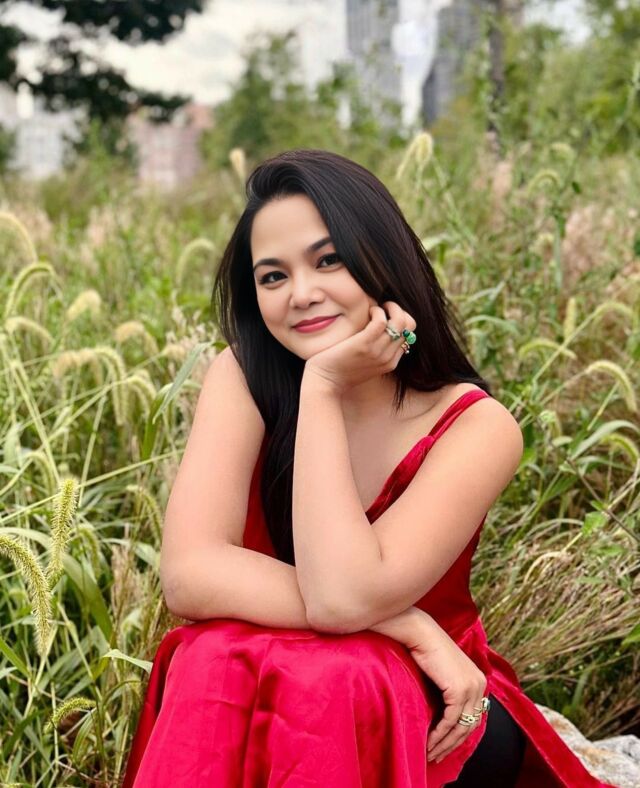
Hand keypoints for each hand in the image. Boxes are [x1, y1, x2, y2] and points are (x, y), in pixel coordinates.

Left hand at [303, 301, 416, 395]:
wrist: (324, 382)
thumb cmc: (339, 371)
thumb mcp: (364, 364)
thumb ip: (376, 352)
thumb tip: (381, 330)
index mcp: (390, 363)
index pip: (409, 335)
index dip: (400, 321)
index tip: (387, 316)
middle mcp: (387, 358)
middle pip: (409, 327)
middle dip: (399, 311)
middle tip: (384, 308)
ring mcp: (378, 351)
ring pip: (400, 322)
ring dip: (390, 308)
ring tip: (376, 308)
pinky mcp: (364, 344)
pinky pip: (381, 320)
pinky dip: (377, 311)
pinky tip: (368, 311)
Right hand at [406, 617, 486, 763]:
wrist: (420, 633)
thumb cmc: (426, 650)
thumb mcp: (444, 673)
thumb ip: (449, 691)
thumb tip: (445, 717)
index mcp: (479, 680)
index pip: (473, 716)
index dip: (459, 735)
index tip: (444, 747)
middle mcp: (479, 684)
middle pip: (470, 725)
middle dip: (453, 744)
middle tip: (437, 756)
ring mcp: (471, 687)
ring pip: (461, 727)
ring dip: (445, 743)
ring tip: (431, 753)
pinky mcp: (459, 689)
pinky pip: (450, 720)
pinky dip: (439, 734)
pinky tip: (429, 741)